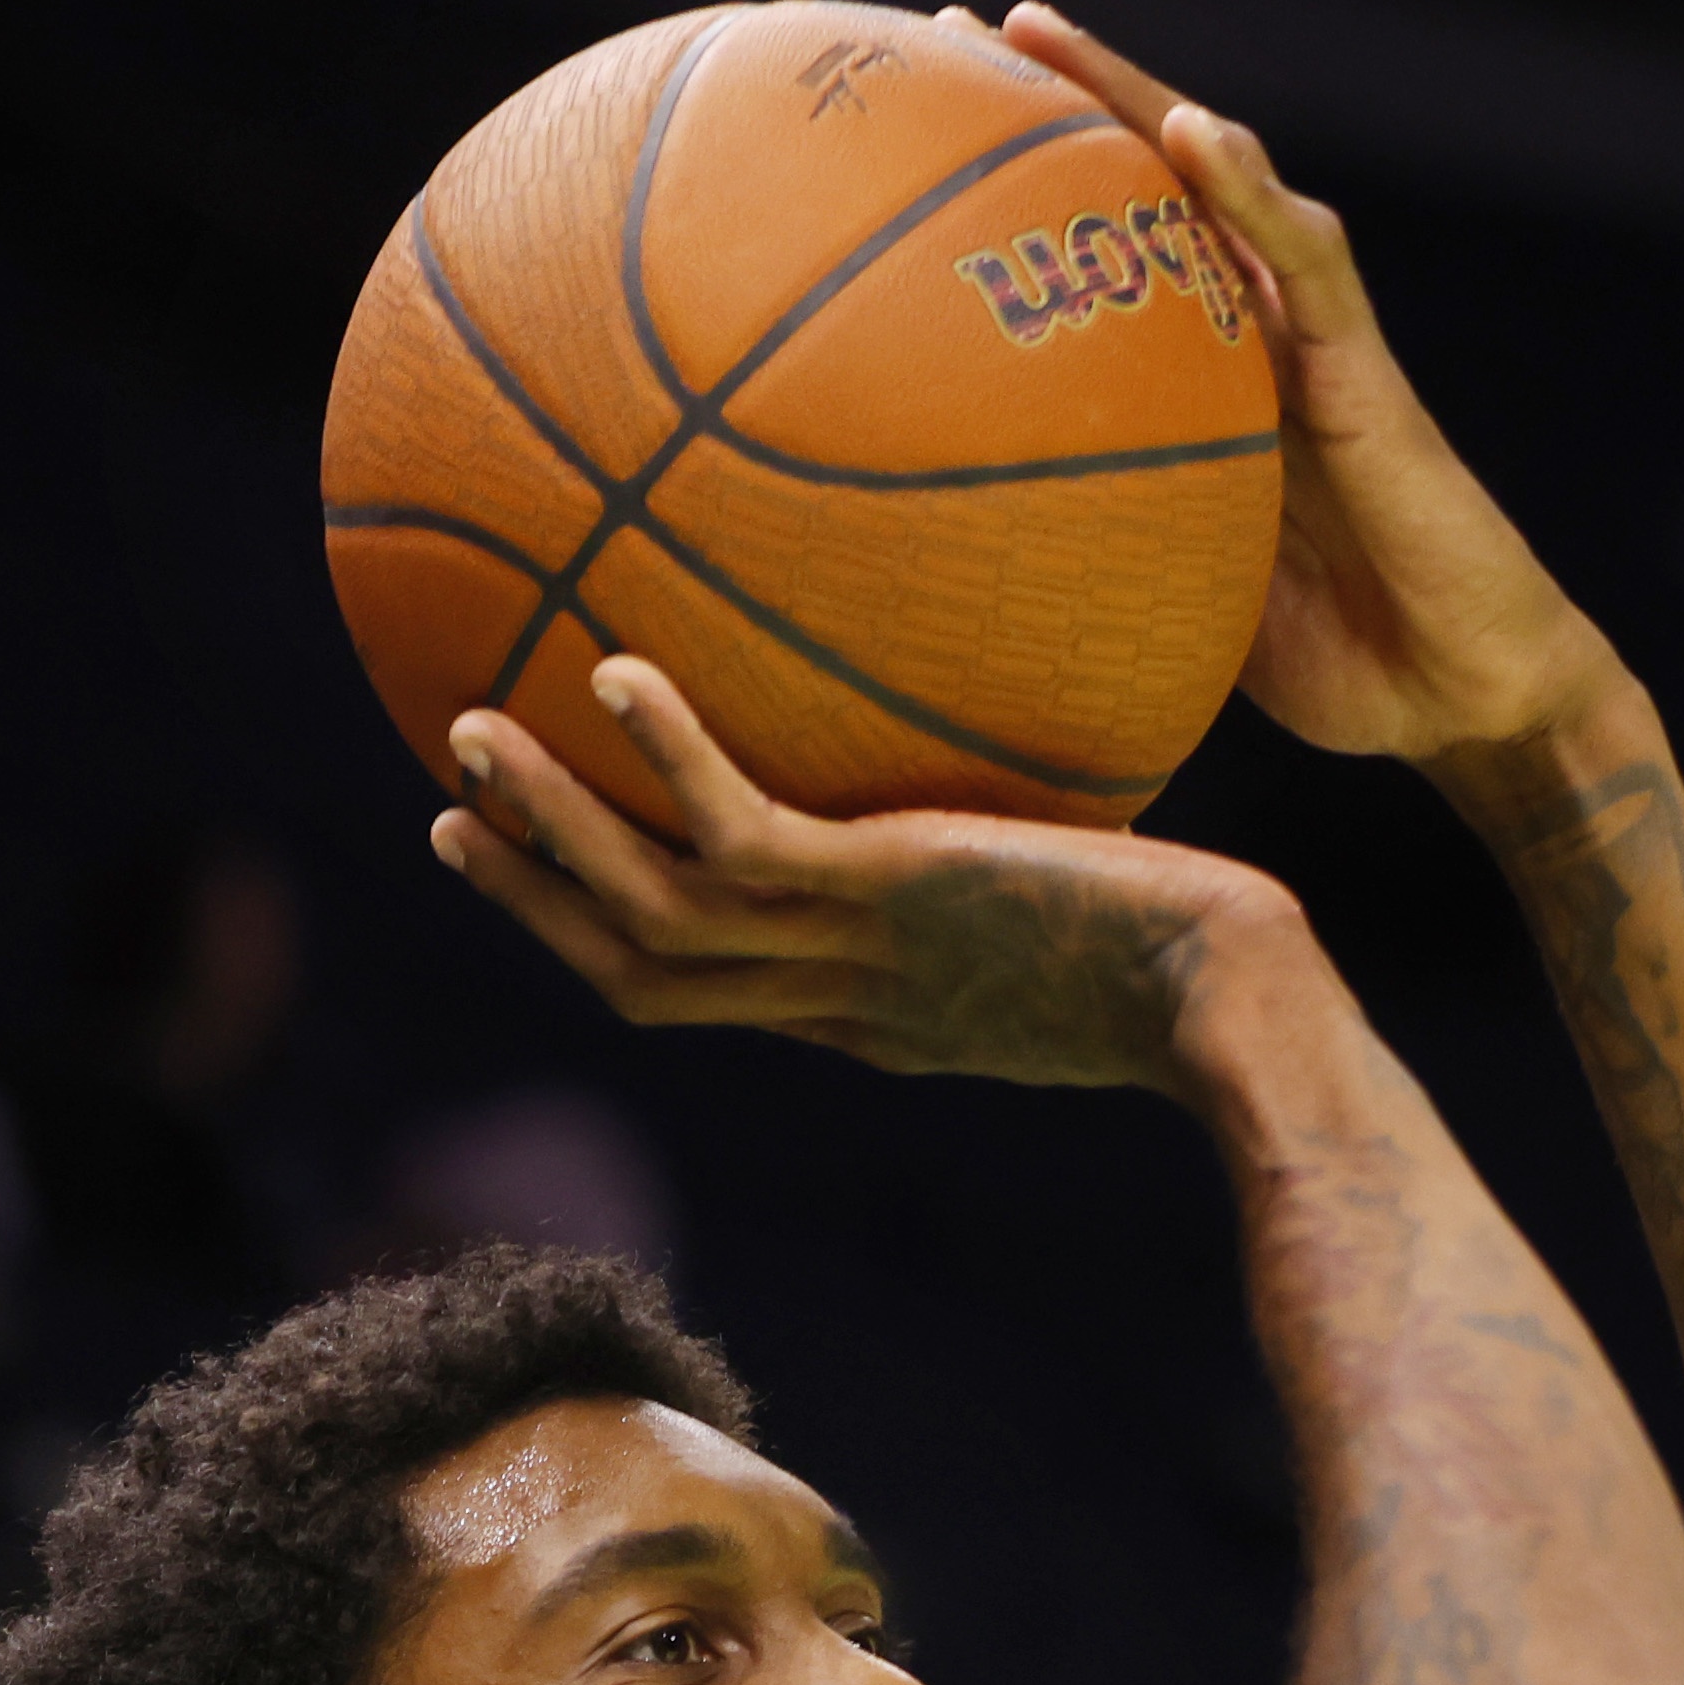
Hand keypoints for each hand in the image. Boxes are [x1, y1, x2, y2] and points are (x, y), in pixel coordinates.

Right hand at [433, 657, 1309, 1092]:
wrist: (1239, 1006)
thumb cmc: (1205, 966)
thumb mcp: (1090, 916)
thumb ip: (1027, 874)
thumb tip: (1024, 785)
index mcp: (873, 1013)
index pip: (713, 991)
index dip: (614, 938)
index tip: (549, 877)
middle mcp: (842, 997)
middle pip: (643, 972)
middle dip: (539, 906)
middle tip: (444, 820)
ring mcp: (855, 952)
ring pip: (655, 913)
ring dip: (551, 831)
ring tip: (466, 736)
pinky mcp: (887, 900)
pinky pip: (744, 834)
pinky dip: (670, 758)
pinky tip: (614, 671)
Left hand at [974, 2, 1625, 768]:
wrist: (1469, 699)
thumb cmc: (1341, 668)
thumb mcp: (1187, 609)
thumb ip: (1106, 566)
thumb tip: (970, 600)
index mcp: (1204, 390)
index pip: (1106, 262)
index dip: (1021, 198)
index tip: (917, 136)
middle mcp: (1254, 344)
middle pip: (1147, 192)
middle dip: (1057, 107)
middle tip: (951, 31)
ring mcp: (1314, 347)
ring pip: (1221, 191)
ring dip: (1133, 103)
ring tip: (1040, 35)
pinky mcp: (1370, 374)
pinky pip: (1311, 266)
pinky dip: (1254, 194)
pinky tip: (1195, 135)